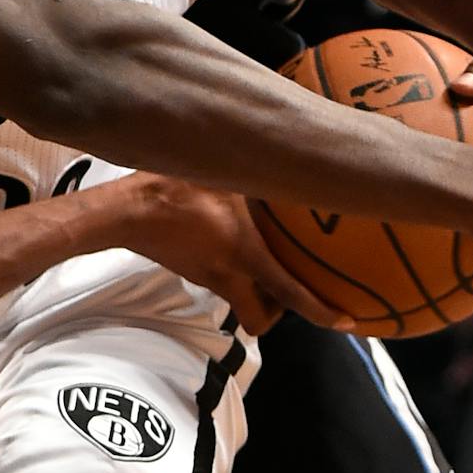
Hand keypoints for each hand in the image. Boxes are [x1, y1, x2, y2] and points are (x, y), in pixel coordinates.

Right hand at [115, 173, 355, 334]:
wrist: (125, 210)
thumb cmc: (173, 187)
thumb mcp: (222, 174)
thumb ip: (255, 171)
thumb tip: (288, 151)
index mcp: (243, 254)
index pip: (289, 292)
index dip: (320, 311)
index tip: (346, 320)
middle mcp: (227, 274)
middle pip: (260, 318)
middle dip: (277, 312)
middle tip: (288, 286)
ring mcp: (204, 276)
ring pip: (239, 299)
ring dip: (254, 289)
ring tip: (262, 259)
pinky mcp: (187, 269)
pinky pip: (219, 280)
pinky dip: (231, 271)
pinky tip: (227, 240)